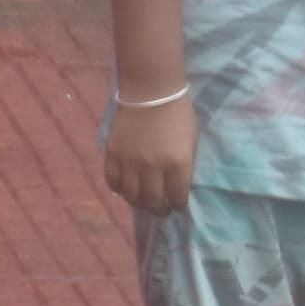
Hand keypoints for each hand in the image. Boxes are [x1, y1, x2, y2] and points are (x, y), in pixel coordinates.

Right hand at [103, 97, 196, 215]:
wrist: (150, 94)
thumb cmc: (177, 116)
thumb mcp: (191, 142)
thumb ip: (184, 166)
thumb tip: (177, 186)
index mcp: (178, 163)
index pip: (177, 195)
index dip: (178, 205)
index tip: (178, 207)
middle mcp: (153, 167)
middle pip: (153, 200)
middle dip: (159, 210)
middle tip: (162, 211)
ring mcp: (131, 161)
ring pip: (131, 195)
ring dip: (139, 203)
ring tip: (144, 203)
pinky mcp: (113, 154)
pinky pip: (113, 181)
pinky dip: (119, 190)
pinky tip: (126, 190)